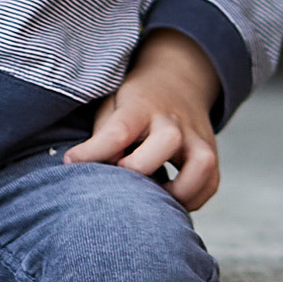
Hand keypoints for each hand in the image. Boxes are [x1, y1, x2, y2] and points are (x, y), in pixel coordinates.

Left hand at [64, 27, 218, 211]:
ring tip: (153, 198)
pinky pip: (209, 184)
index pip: (119, 130)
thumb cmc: (133, 102)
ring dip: (178, 191)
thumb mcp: (112, 105)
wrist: (176, 82)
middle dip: (141, 167)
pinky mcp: (211, 154)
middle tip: (122, 179)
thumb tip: (93, 171)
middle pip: (167, 141)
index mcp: (141, 106)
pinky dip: (191, 199)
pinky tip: (168, 199)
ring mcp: (197, 138)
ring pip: (201, 165)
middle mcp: (173, 121)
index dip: (94, 151)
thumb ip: (103, 136)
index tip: (71, 163)